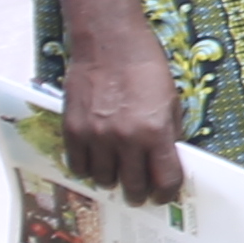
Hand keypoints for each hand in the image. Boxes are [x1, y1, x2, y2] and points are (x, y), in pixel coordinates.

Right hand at [53, 36, 186, 206]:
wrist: (109, 44)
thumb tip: (167, 157)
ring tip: (117, 176)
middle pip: (132, 185)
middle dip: (139, 194)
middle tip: (139, 195)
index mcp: (155, 132)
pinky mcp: (72, 130)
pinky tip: (95, 163)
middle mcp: (125, 139)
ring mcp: (96, 136)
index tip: (164, 197)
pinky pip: (77, 164)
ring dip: (112, 181)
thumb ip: (169, 132)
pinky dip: (87, 169)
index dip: (166, 193)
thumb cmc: (145, 67)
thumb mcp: (171, 100)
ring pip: (103, 179)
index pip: (164, 178)